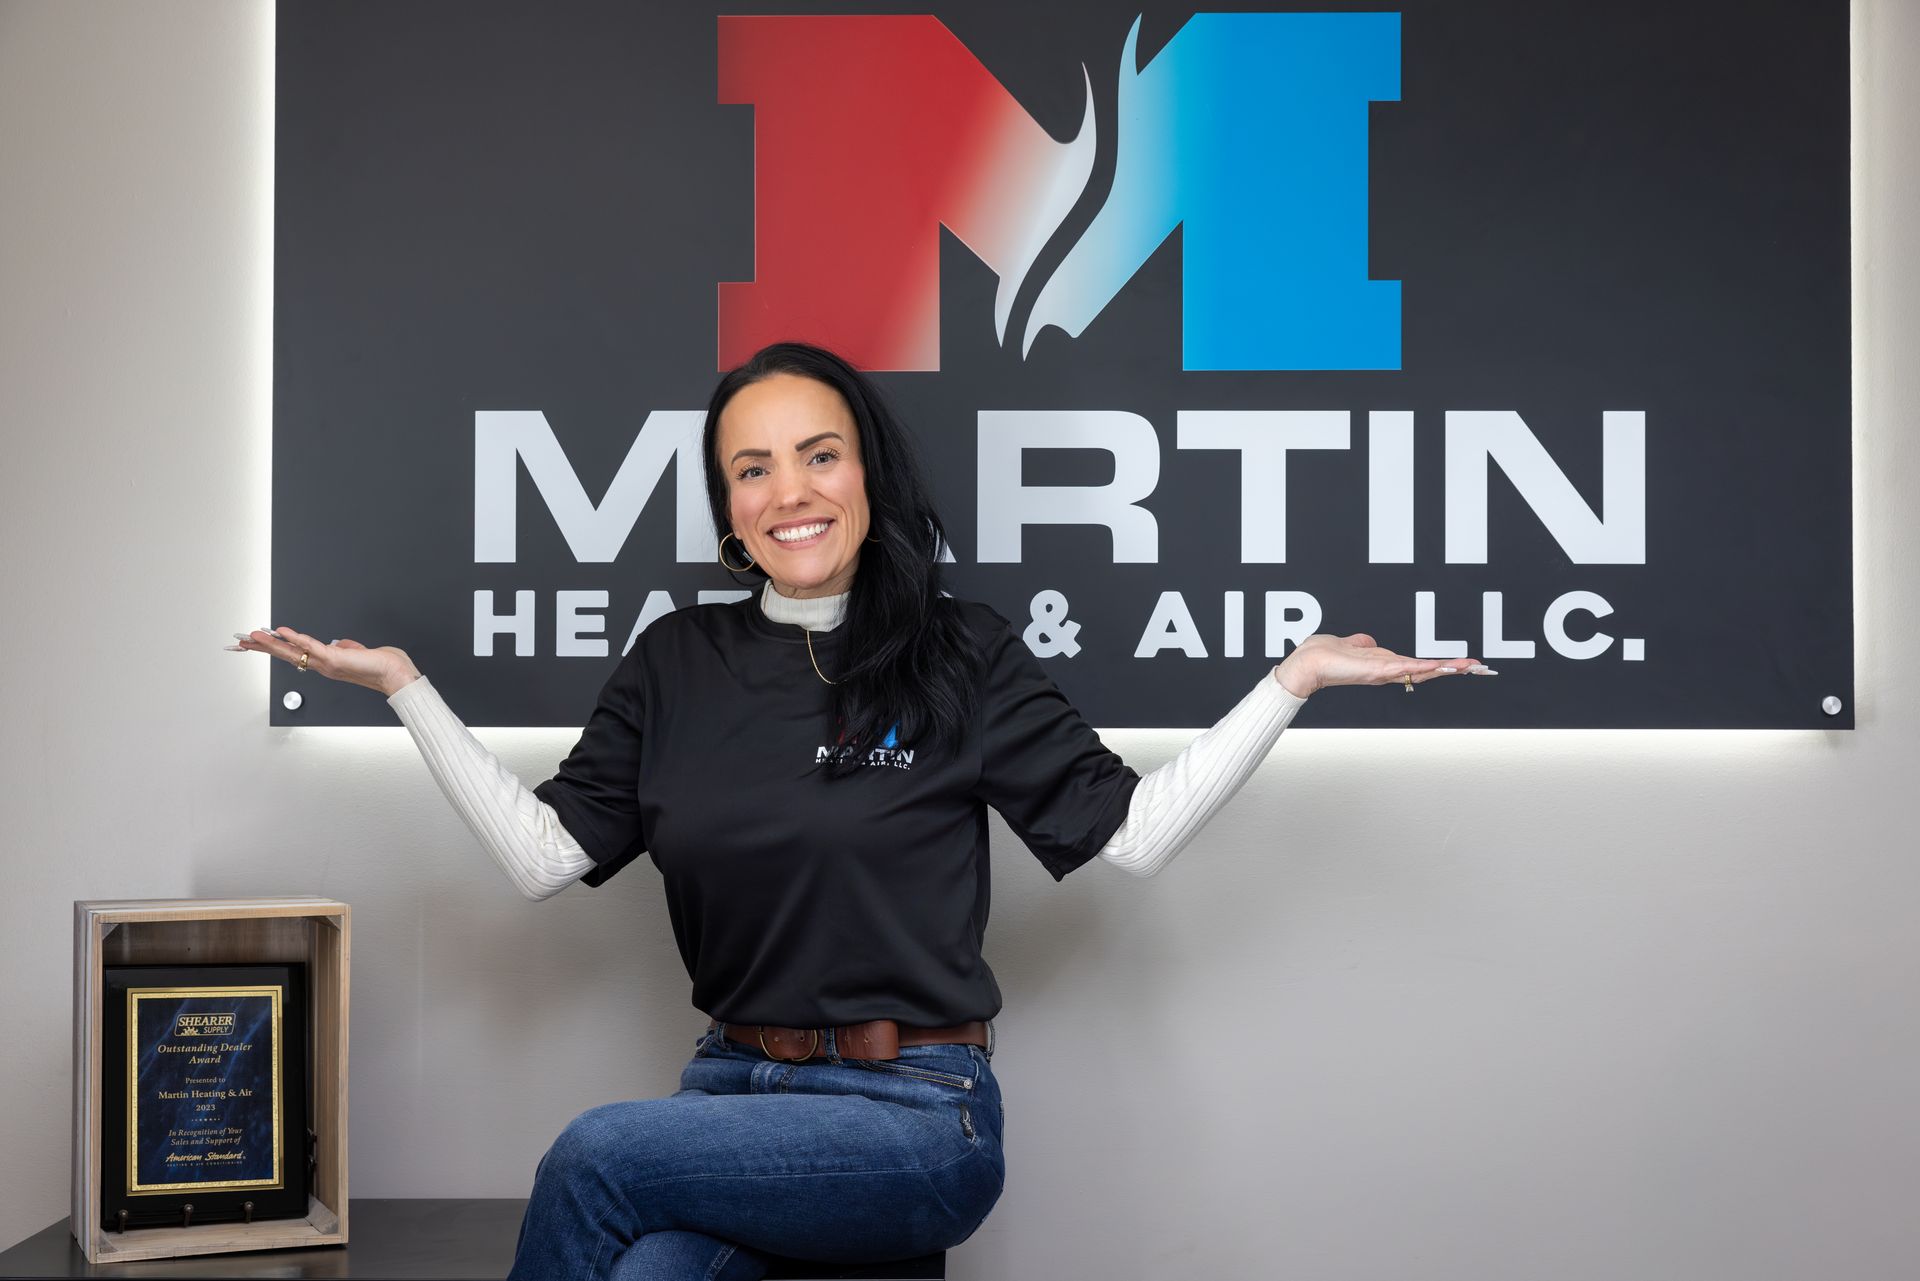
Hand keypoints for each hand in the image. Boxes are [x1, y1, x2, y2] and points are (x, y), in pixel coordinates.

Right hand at [227, 627, 421, 696]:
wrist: (395, 674)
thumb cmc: (380, 665)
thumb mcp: (358, 652)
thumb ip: (346, 648)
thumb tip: (340, 644)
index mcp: (324, 663)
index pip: (293, 654)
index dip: (273, 648)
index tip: (255, 644)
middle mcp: (321, 665)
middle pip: (285, 654)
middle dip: (261, 648)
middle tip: (240, 642)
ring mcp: (326, 663)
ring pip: (292, 652)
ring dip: (271, 643)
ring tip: (252, 637)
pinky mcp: (334, 659)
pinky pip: (311, 646)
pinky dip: (296, 638)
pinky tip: (282, 632)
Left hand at [1273, 632, 1488, 698]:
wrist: (1307, 664)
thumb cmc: (1324, 656)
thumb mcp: (1349, 644)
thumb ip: (1362, 643)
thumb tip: (1368, 640)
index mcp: (1384, 664)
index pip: (1420, 665)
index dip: (1442, 665)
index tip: (1464, 664)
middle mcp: (1388, 670)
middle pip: (1429, 671)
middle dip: (1455, 669)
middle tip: (1480, 668)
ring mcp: (1384, 671)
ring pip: (1422, 670)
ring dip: (1447, 668)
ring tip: (1470, 667)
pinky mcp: (1376, 669)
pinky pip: (1405, 667)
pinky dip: (1423, 667)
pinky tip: (1440, 666)